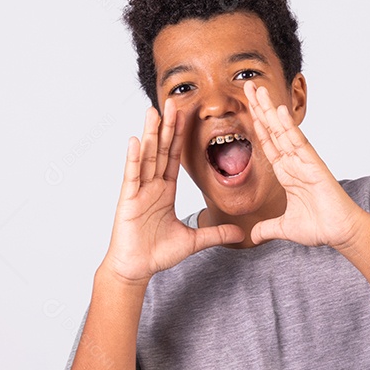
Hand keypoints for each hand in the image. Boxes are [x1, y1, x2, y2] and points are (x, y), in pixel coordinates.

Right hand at [100, 99, 243, 283]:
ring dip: (150, 134)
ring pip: (146, 157)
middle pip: (161, 150)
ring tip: (153, 111)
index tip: (186, 116)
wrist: (136, 268)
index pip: (175, 157)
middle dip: (167, 126)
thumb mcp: (194, 241)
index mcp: (165, 190)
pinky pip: (132, 176)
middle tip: (172, 101)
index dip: (180, 137)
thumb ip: (216, 233)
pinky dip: (134, 158)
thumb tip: (241, 232)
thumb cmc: (158, 253)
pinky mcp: (128, 201)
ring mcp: (139, 191)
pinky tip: (136, 140)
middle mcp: (152, 186)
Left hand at [243, 81, 368, 247]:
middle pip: (272, 129)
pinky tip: (277, 110)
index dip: (256, 125)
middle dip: (259, 108)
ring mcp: (303, 161)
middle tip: (247, 85)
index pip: (268, 143)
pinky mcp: (314, 164)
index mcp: (286, 173)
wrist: (340, 233)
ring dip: (269, 109)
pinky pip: (298, 142)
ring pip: (282, 130)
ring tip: (257, 89)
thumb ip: (268, 228)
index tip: (246, 107)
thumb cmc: (320, 227)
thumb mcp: (284, 228)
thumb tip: (253, 236)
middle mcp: (294, 162)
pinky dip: (288, 126)